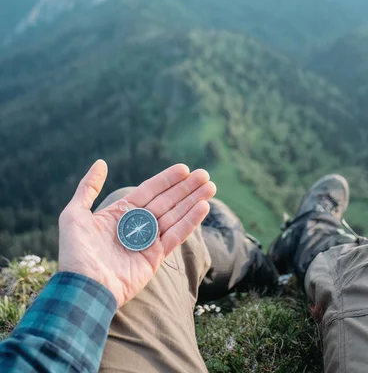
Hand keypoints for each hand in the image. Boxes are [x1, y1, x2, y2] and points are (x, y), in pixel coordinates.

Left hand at [58, 160, 215, 306]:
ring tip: (211, 187)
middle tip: (205, 175)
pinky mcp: (155, 257)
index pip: (149, 190)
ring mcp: (147, 241)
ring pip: (175, 215)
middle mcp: (136, 225)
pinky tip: (203, 207)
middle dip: (186, 188)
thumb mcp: (74, 214)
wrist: (83, 288)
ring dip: (193, 201)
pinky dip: (190, 221)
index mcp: (120, 213)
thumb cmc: (76, 252)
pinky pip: (176, 235)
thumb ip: (88, 188)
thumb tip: (100, 162)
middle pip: (167, 201)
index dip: (167, 179)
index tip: (185, 168)